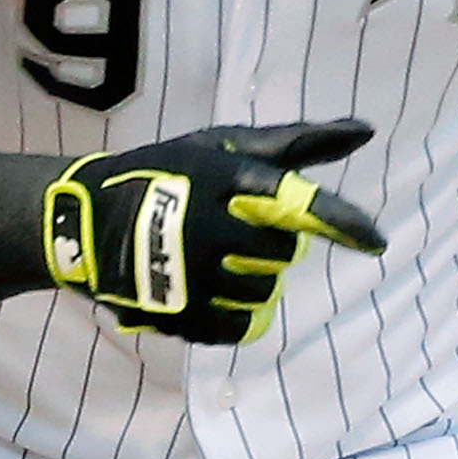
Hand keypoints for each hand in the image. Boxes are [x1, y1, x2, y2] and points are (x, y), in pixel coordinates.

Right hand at [46, 119, 386, 344]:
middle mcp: (202, 222)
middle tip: (236, 230)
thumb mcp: (225, 146)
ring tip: (217, 259)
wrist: (81, 218)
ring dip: (255, 280)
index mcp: (219, 175)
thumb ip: (298, 144)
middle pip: (282, 252)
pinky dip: (236, 314)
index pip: (290, 198)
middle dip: (271, 244)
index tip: (375, 242)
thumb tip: (367, 130)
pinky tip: (213, 292)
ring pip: (263, 292)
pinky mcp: (170, 311)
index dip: (335, 220)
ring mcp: (184, 271)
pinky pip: (237, 328)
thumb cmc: (168, 173)